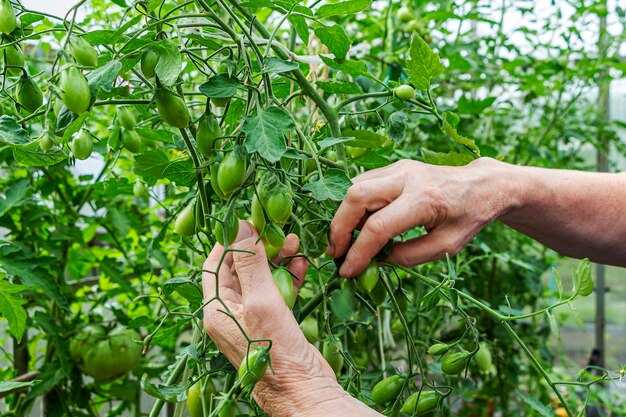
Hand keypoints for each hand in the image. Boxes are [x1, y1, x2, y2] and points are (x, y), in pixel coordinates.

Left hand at [203, 221, 373, 416]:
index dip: (230, 239)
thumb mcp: (261, 300)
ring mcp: (251, 320)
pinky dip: (287, 278)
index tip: (249, 221)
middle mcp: (229, 314)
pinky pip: (276, 293)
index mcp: (216, 309)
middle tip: (278, 230)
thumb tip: (240, 226)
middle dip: (258, 247)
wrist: (303, 391)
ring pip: (260, 279)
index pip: (215, 263)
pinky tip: (302, 265)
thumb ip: (250, 263)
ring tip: (294, 243)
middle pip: (239, 269)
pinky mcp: (272, 325)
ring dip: (275, 260)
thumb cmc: (276, 350)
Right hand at [328, 158, 510, 276]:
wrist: (481, 185)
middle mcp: (407, 177)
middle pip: (357, 197)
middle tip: (335, 253)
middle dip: (339, 227)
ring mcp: (398, 168)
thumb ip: (409, 256)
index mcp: (424, 199)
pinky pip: (363, 183)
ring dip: (343, 216)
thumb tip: (374, 262)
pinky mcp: (394, 167)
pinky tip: (355, 225)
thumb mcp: (445, 246)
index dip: (358, 252)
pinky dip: (352, 206)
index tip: (346, 271)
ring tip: (342, 242)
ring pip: (355, 187)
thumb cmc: (467, 218)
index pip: (378, 227)